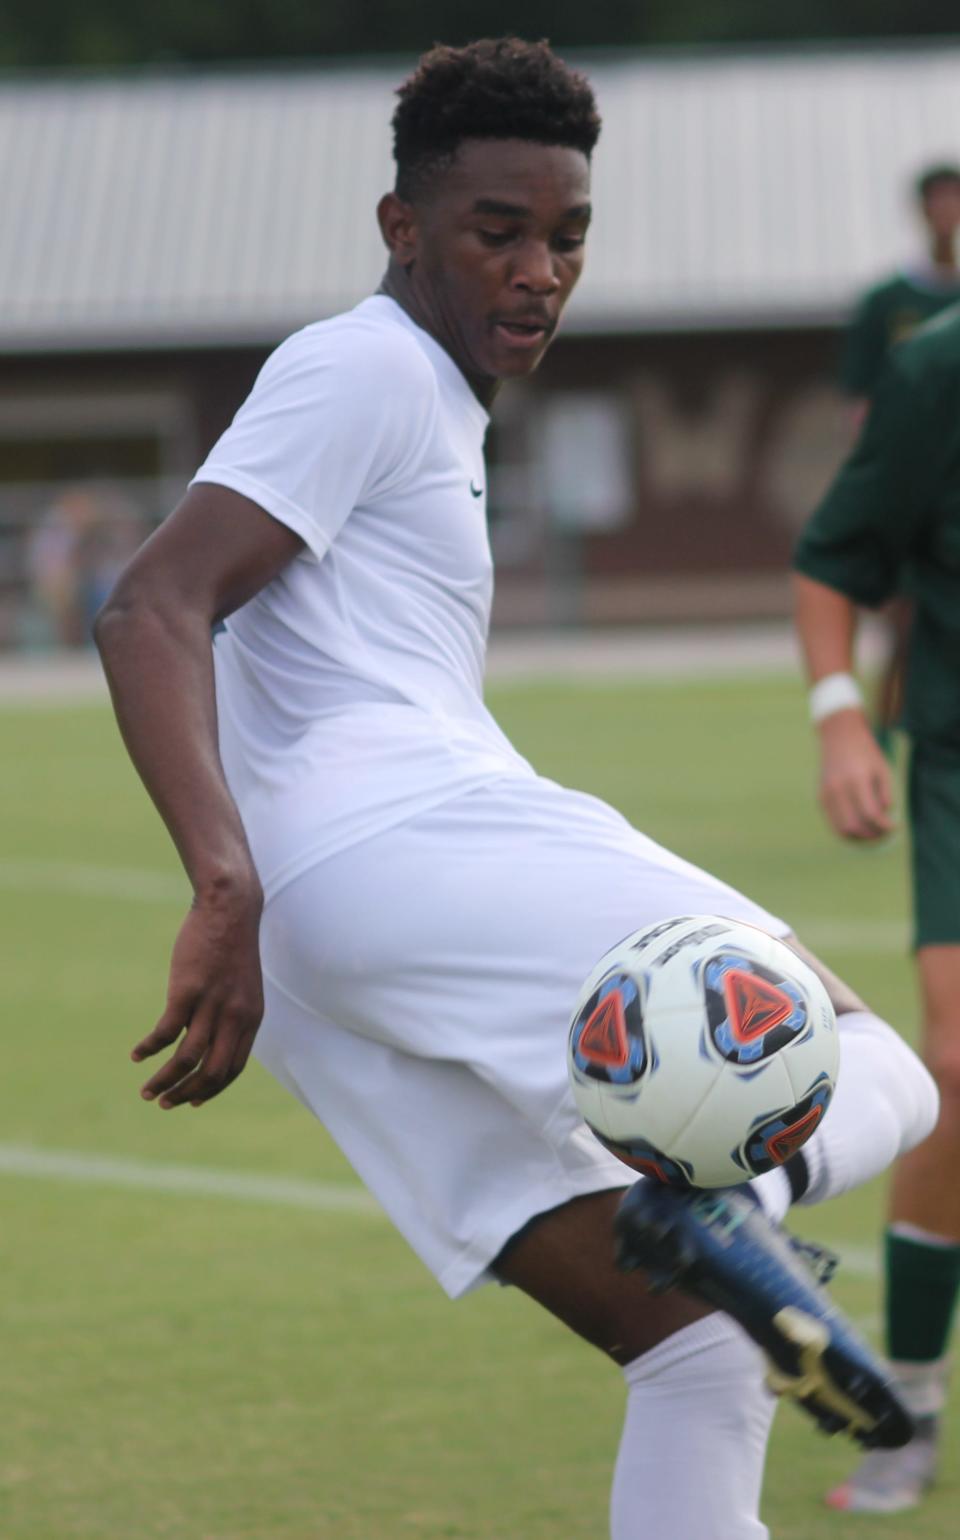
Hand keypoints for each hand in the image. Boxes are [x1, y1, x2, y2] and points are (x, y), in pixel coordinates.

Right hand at [132, 890, 264, 1108]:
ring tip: (146, 1091)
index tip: (193, 1101)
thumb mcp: (241, 985)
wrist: (229, 908)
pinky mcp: (187, 991)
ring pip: (187, 1059)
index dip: (212, 1089)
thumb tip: (205, 1037)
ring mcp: (212, 1005)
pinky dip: (150, 1049)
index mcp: (250, 1019)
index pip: (233, 1069)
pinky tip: (137, 1054)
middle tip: (164, 1103)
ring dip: (164, 1081)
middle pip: (212, 1072)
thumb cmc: (231, 945)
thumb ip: (230, 1013)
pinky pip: (166, 1033)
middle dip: (186, 1094)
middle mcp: (235, 1017)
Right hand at [817, 709, 896, 841]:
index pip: (870, 813)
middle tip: (883, 834)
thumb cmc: (865, 751)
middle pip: (854, 825)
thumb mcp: (882, 768)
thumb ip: (885, 792)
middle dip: (871, 834)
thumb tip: (885, 815)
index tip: (894, 828)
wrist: (839, 736)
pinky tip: (858, 827)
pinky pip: (832, 821)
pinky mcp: (820, 796)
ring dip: (857, 836)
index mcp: (857, 779)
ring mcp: (826, 793)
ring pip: (840, 828)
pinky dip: (845, 829)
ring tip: (871, 834)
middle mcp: (838, 787)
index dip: (884, 825)